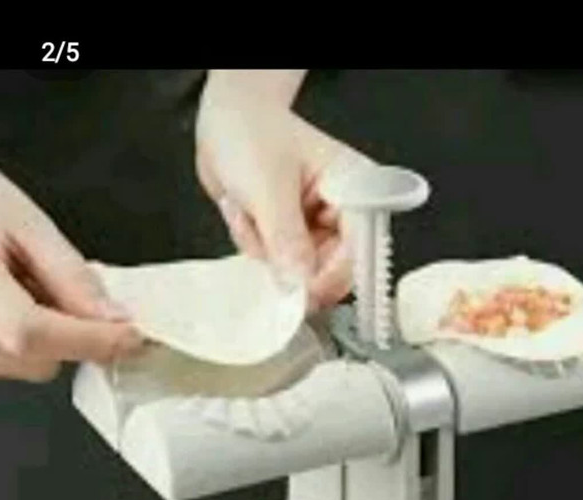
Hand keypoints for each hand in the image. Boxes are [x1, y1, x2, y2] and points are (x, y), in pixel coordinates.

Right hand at [0, 166, 142, 381]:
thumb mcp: (21, 221)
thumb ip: (68, 273)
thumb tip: (114, 316)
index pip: (37, 336)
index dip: (93, 339)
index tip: (134, 334)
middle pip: (40, 360)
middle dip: (70, 332)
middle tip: (67, 286)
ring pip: (22, 364)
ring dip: (42, 333)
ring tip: (21, 279)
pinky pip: (1, 358)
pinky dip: (17, 334)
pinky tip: (5, 292)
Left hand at [195, 73, 370, 310]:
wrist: (222, 123)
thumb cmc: (251, 135)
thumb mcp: (268, 188)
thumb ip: (287, 240)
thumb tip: (300, 286)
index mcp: (356, 189)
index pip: (360, 250)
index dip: (332, 277)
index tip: (301, 294)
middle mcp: (344, 212)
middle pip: (332, 269)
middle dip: (288, 261)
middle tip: (262, 239)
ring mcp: (318, 228)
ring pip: (300, 272)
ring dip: (264, 250)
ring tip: (247, 212)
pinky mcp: (295, 238)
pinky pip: (278, 266)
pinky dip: (255, 248)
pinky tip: (244, 215)